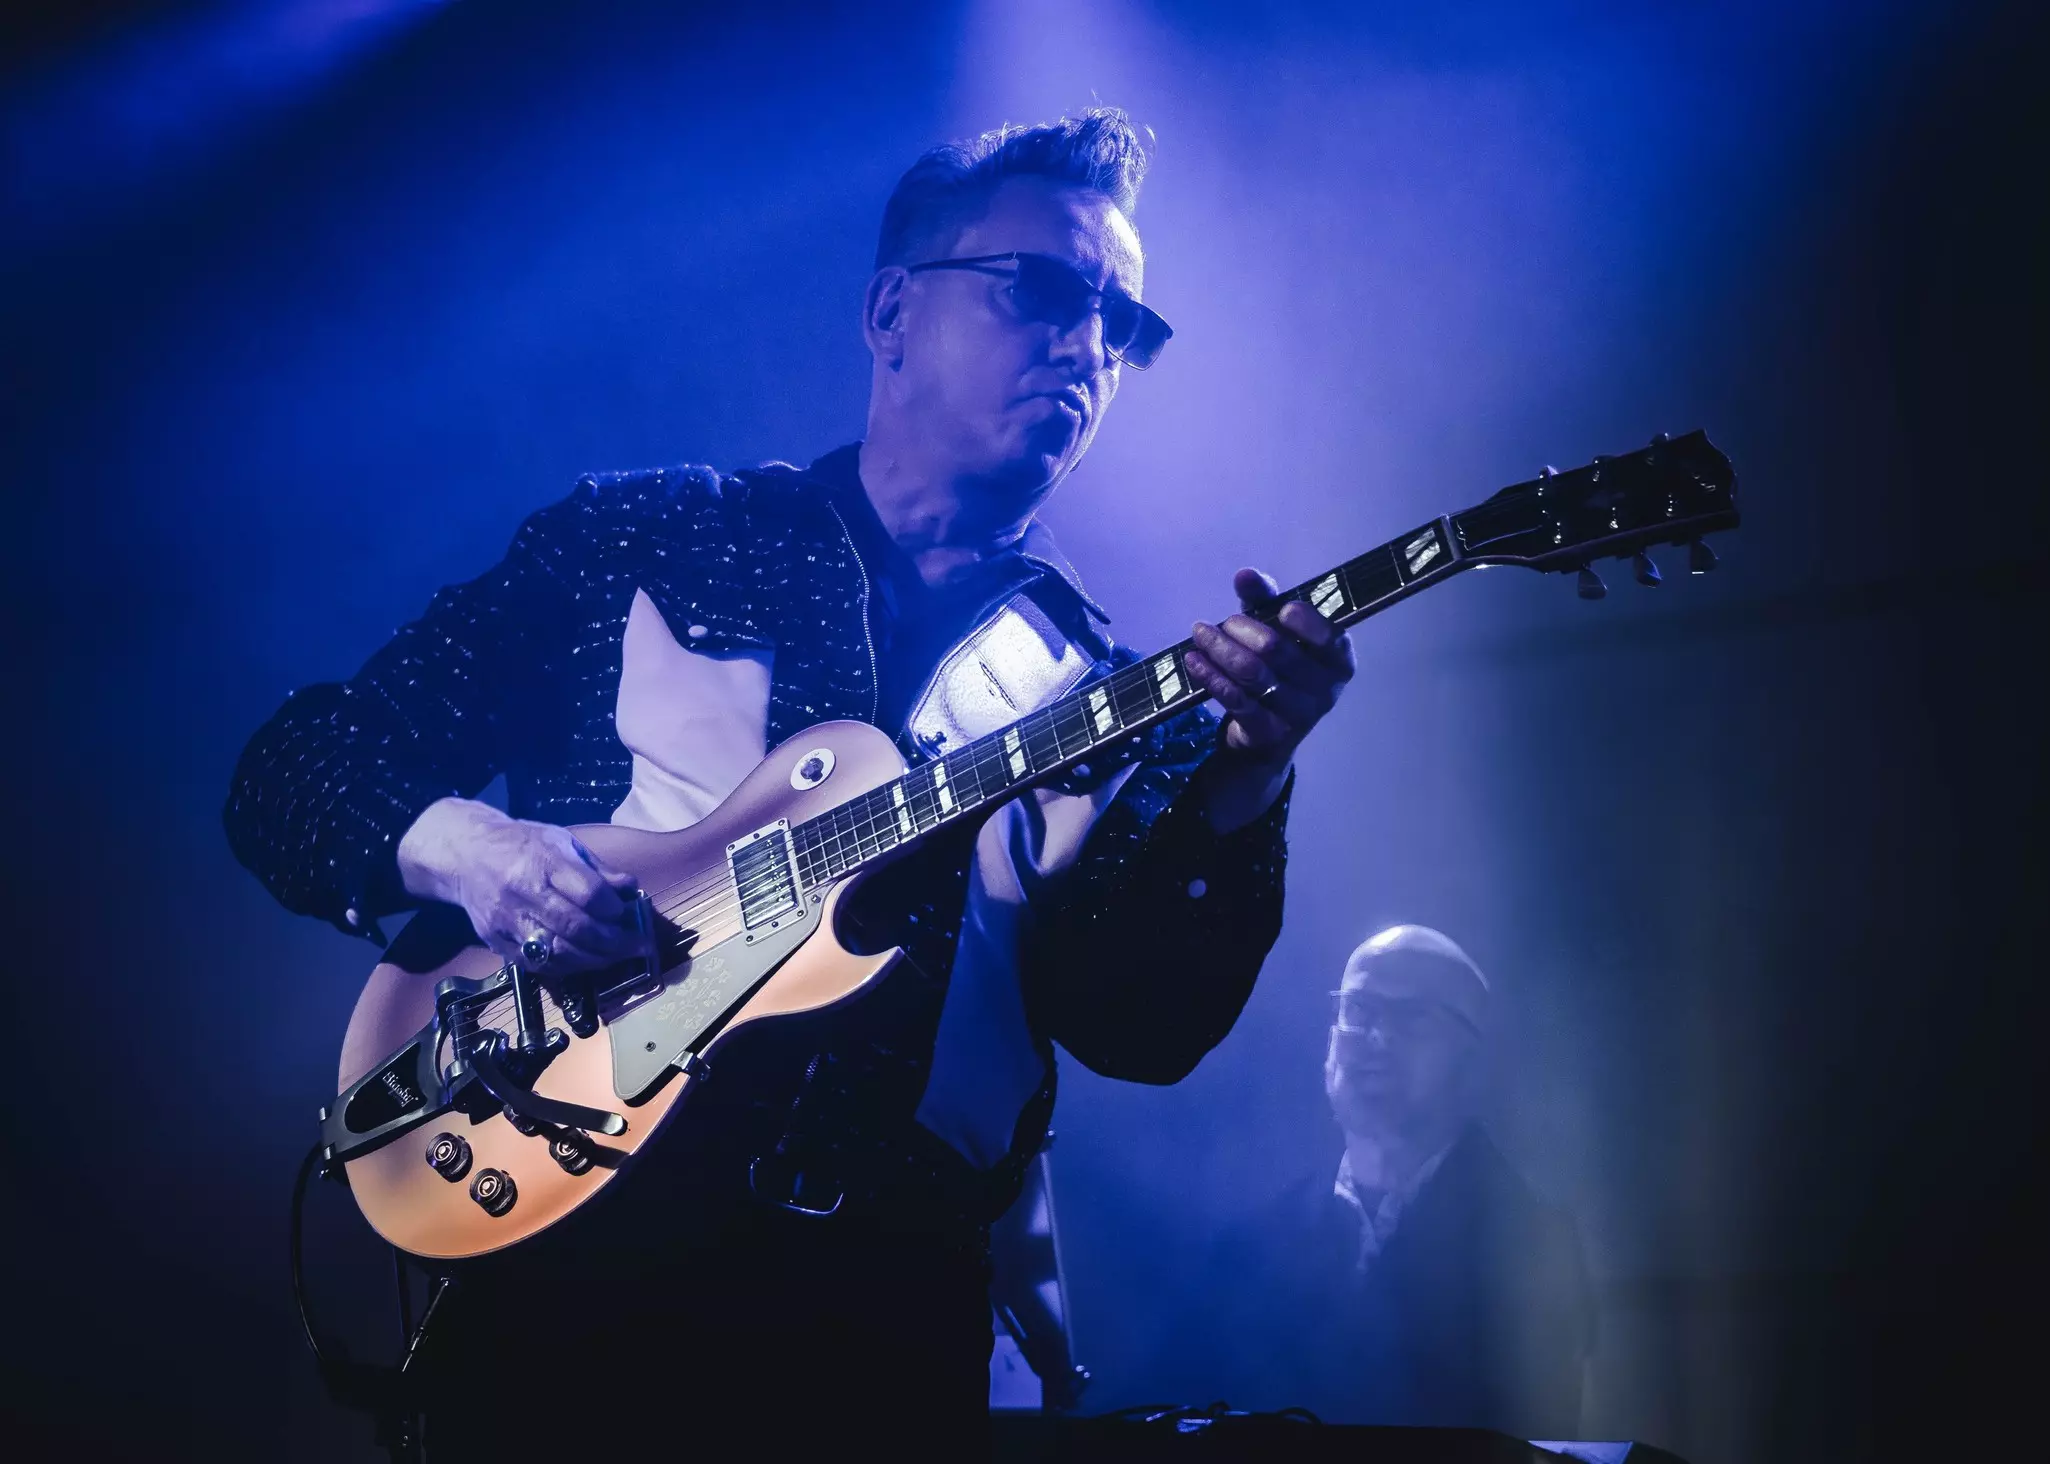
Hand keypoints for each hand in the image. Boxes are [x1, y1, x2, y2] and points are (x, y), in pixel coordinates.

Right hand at [396, 798, 653, 973]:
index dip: (614, 908)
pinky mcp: (498, 942)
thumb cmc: (521, 844)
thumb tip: (630, 890)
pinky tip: (586, 962)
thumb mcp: (561, 841)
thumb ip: (596, 869)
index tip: (627, 912)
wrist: (465, 854)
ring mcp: (508, 921)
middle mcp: (524, 892)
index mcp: (543, 860)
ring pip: (558, 952)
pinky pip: (538, 964)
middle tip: (638, 946)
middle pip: (576, 927)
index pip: (588, 893)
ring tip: (618, 957)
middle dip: (614, 942)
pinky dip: (568, 967)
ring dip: (595, 960)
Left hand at [1185, 568, 1355, 829]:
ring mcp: (1298, 715)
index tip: (1283, 609)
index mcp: (1339, 660)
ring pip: (1252, 673)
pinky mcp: (1268, 733)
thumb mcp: (1277, 630)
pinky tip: (1194, 660)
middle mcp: (1325, 689)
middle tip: (1223, 622)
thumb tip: (1245, 575)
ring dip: (1221, 649)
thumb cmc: (1280, 669)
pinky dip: (1211, 676)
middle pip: (1278, 651)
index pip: (1329, 638)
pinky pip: (1235, 699)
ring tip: (1200, 632)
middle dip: (1242, 629)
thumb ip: (1266, 600)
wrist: (1270, 735)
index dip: (1307, 622)